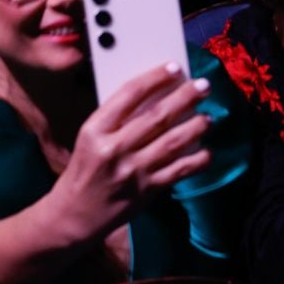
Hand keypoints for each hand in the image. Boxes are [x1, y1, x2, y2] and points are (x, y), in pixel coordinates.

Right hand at [54, 65, 212, 234]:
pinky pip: (179, 171)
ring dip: (195, 126)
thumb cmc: (84, 170)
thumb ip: (116, 120)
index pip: (129, 94)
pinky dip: (197, 159)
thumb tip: (156, 97)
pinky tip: (207, 150)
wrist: (75, 214)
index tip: (175, 68)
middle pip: (157, 116)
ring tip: (208, 117)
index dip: (155, 78)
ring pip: (172, 142)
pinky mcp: (147, 191)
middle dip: (185, 97)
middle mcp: (114, 148)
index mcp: (95, 129)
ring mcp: (132, 171)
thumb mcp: (89, 138)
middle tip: (203, 85)